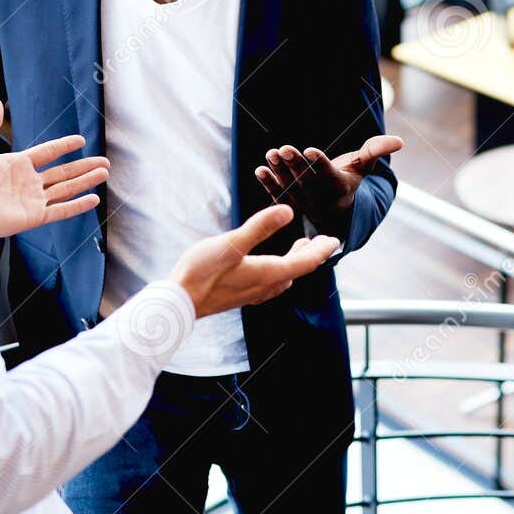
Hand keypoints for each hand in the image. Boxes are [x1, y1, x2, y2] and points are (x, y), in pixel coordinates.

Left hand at [0, 99, 108, 240]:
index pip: (48, 153)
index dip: (64, 146)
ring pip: (66, 189)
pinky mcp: (34, 217)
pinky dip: (77, 205)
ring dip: (86, 181)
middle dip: (84, 167)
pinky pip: (61, 210)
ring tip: (104, 173)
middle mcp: (29, 182)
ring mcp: (33, 200)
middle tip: (105, 162)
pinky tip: (94, 198)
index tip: (81, 140)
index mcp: (18, 165)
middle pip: (63, 172)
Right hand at [170, 205, 339, 318]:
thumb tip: (288, 211)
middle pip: (296, 270)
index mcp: (267, 273)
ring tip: (298, 248)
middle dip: (311, 255)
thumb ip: (259, 227)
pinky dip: (279, 270)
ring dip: (294, 263)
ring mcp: (252, 293)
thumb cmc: (201, 272)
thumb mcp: (231, 244)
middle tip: (321, 242)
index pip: (304, 262)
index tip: (335, 240)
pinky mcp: (240, 295)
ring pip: (283, 277)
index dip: (321, 250)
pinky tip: (269, 267)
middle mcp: (264, 286)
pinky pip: (270, 283)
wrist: (178, 303)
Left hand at [254, 134, 402, 237]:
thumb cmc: (348, 178)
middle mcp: (320, 198)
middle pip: (306, 180)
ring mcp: (302, 202)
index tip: (309, 150)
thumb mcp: (363, 166)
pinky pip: (276, 194)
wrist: (333, 206)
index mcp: (339, 187)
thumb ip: (376, 151)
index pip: (328, 175)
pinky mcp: (288, 203)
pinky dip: (268, 183)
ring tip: (272, 154)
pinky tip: (260, 170)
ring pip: (289, 186)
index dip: (319, 163)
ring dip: (279, 171)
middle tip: (284, 148)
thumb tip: (400, 141)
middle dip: (295, 164)